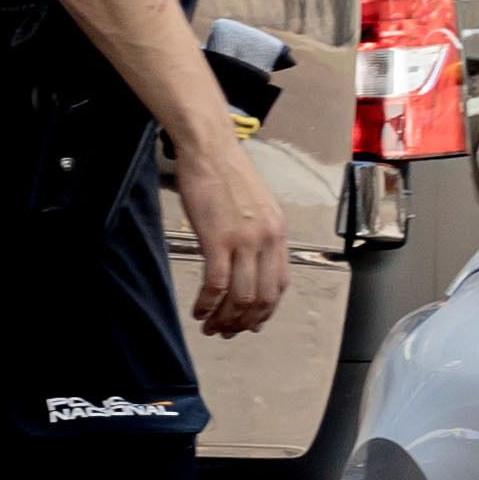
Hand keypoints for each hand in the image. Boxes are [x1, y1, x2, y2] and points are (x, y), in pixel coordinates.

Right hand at [169, 128, 292, 340]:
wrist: (210, 148)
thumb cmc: (225, 171)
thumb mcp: (254, 205)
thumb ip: (256, 233)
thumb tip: (248, 261)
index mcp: (278, 232)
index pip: (280, 284)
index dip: (265, 311)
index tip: (251, 323)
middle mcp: (267, 239)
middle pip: (262, 298)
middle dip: (244, 322)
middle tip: (226, 331)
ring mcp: (244, 240)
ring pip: (241, 297)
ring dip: (224, 318)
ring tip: (209, 326)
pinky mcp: (218, 238)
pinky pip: (216, 284)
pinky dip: (207, 304)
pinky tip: (198, 310)